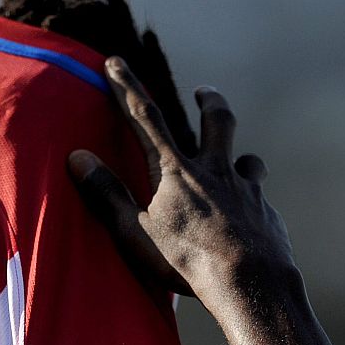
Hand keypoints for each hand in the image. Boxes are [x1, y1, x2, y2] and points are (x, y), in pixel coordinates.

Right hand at [67, 57, 294, 299]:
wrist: (251, 284)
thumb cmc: (185, 261)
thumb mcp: (134, 232)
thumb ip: (107, 194)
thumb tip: (77, 158)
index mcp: (176, 172)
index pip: (145, 119)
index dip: (127, 87)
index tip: (114, 61)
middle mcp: (215, 171)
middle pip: (216, 122)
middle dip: (208, 101)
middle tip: (204, 92)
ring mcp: (246, 190)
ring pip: (247, 159)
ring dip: (240, 157)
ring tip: (238, 162)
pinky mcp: (267, 214)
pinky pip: (259, 199)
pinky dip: (252, 202)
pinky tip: (250, 220)